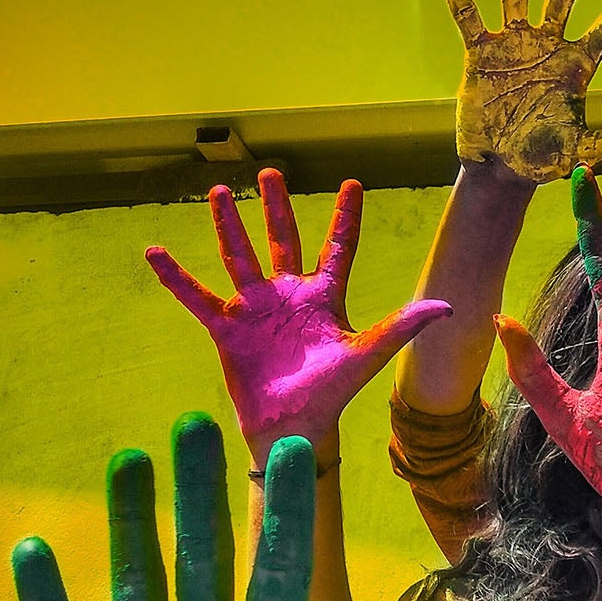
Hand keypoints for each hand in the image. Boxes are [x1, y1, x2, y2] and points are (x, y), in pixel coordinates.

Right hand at [145, 172, 449, 458]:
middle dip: (277, 207)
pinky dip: (176, 278)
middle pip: (283, 241)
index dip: (345, 219)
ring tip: (217, 191)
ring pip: (239, 257)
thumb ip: (402, 326)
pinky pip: (197, 298)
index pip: (337, 249)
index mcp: (324, 299)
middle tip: (270, 173)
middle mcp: (288, 297)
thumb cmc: (331, 394)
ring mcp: (255, 310)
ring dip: (228, 226)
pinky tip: (154, 252)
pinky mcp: (227, 329)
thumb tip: (447, 306)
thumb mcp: (366, 354)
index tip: (352, 184)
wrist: (293, 427)